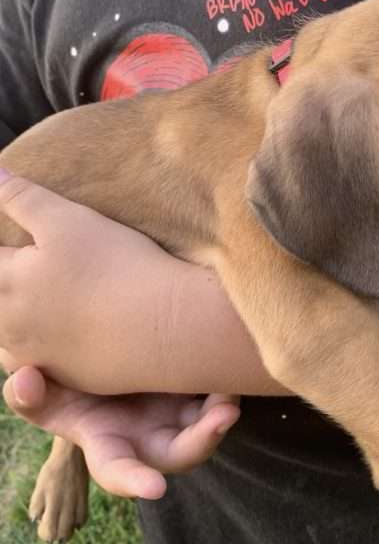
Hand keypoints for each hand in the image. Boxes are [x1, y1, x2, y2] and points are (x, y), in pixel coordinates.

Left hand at [0, 171, 195, 393]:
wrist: (166, 324)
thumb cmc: (117, 266)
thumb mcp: (67, 220)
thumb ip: (22, 198)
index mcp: (7, 282)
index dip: (1, 251)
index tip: (12, 250)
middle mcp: (13, 326)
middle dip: (4, 283)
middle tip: (18, 270)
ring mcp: (41, 357)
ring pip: (6, 341)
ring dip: (12, 321)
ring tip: (33, 304)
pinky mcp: (71, 377)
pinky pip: (40, 366)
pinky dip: (39, 349)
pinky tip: (63, 333)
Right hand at [2, 366, 239, 498]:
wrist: (102, 370)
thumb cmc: (69, 389)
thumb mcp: (45, 396)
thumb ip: (29, 396)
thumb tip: (24, 380)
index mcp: (109, 444)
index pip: (117, 469)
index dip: (134, 480)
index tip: (155, 489)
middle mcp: (148, 438)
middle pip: (181, 453)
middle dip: (204, 440)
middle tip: (225, 413)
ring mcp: (173, 418)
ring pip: (206, 426)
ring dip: (222, 410)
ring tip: (231, 385)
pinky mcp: (192, 395)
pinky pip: (216, 396)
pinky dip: (225, 384)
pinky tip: (230, 362)